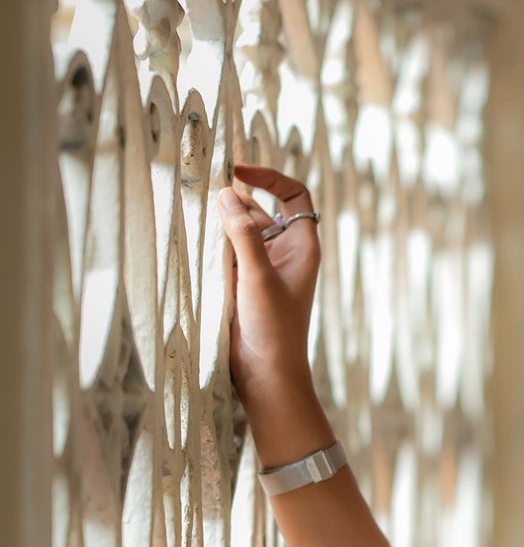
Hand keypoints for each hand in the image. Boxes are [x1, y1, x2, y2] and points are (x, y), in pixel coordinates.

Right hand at [219, 163, 321, 418]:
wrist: (266, 376)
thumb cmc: (273, 328)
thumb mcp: (256, 276)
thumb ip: (243, 234)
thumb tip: (227, 194)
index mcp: (303, 246)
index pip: (294, 194)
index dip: (269, 176)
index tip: (237, 170)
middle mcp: (286, 253)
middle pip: (263, 209)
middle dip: (237, 201)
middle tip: (206, 197)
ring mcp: (265, 268)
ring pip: (242, 231)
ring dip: (224, 224)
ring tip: (200, 220)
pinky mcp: (245, 284)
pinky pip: (230, 253)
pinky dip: (217, 245)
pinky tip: (198, 245)